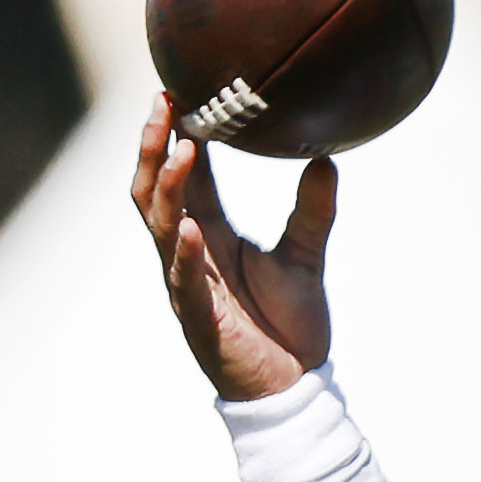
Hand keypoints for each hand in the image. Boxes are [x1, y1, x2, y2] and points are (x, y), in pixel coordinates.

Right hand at [129, 95, 335, 400]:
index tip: (179, 90)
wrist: (297, 391)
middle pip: (154, 192)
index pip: (184, 177)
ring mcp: (189, 288)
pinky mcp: (200, 323)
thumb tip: (327, 157)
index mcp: (210, 236)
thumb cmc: (291, 329)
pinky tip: (188, 227)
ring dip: (167, 188)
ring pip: (161, 228)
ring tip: (180, 149)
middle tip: (165, 102)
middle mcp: (190, 257)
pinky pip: (184, 284)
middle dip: (153, 147)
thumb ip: (312, 210)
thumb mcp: (305, 257)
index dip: (176, 135)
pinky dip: (184, 256)